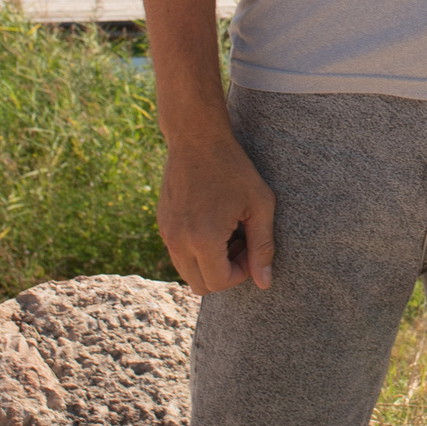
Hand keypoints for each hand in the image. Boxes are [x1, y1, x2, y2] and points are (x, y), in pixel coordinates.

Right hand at [156, 128, 277, 293]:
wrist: (197, 139)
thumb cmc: (234, 169)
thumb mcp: (259, 205)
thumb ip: (263, 246)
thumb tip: (264, 283)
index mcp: (203, 239)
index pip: (220, 283)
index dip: (241, 273)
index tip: (251, 247)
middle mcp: (179, 241)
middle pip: (200, 285)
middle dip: (224, 272)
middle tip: (241, 242)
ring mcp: (166, 234)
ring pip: (187, 272)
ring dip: (210, 263)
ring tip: (229, 231)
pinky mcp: (162, 225)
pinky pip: (179, 254)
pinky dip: (196, 250)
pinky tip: (213, 222)